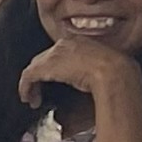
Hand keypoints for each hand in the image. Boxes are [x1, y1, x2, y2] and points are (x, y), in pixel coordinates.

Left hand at [18, 35, 141, 112]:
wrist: (115, 71)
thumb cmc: (116, 72)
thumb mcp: (103, 67)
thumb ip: (91, 70)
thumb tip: (89, 83)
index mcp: (78, 42)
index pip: (58, 54)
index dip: (52, 68)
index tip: (53, 80)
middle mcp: (64, 44)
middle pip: (43, 60)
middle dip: (39, 75)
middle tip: (38, 91)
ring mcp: (54, 54)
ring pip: (34, 68)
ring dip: (31, 84)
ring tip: (31, 98)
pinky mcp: (46, 66)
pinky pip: (28, 76)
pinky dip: (25, 88)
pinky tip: (28, 98)